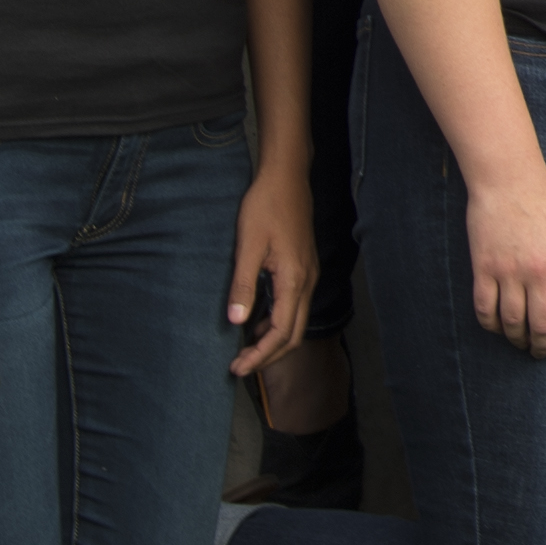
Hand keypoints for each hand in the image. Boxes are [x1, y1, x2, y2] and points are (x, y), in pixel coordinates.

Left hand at [226, 157, 317, 382]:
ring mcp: (308, 275)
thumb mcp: (248, 245)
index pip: (282, 332)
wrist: (287, 177)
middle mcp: (307, 282)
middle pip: (294, 334)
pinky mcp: (304, 268)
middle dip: (269, 355)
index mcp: (294, 280)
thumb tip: (237, 321)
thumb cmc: (266, 206)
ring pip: (296, 321)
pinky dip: (277, 321)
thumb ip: (243, 285)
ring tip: (246, 348)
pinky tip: (257, 320)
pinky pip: (295, 305)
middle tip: (240, 366)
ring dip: (273, 340)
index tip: (238, 367)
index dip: (260, 355)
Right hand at [468, 166, 545, 356]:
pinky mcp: (484, 268)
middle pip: (542, 328)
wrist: (509, 181)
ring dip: (517, 340)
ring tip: (519, 343)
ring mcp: (509, 272)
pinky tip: (497, 327)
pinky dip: (491, 326)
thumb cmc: (542, 206)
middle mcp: (539, 273)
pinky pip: (485, 310)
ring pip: (513, 324)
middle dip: (542, 347)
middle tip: (539, 353)